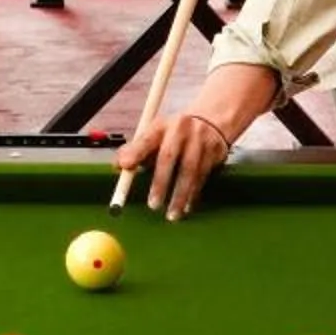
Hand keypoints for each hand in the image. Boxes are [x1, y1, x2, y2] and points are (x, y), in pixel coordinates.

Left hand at [117, 111, 232, 221]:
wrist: (213, 119)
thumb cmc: (175, 134)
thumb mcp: (155, 135)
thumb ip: (136, 151)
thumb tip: (118, 166)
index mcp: (161, 125)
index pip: (146, 139)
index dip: (135, 152)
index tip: (125, 167)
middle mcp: (181, 130)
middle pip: (169, 156)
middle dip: (160, 183)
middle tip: (153, 205)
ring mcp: (200, 140)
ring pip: (190, 170)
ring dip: (180, 195)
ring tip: (172, 215)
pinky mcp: (216, 151)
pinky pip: (203, 176)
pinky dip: (194, 194)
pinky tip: (187, 207)